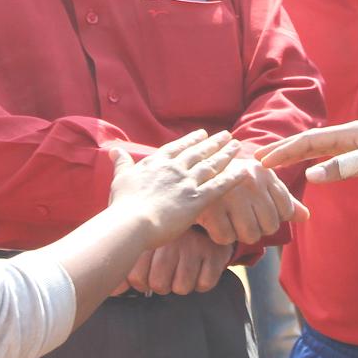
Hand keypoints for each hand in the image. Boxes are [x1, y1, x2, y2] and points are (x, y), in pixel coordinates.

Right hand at [107, 130, 248, 248]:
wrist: (132, 223)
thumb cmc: (123, 204)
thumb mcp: (120, 178)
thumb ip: (122, 163)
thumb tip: (114, 150)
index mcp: (157, 162)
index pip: (178, 147)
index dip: (192, 140)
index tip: (202, 134)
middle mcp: (175, 168)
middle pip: (199, 152)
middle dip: (214, 143)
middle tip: (227, 135)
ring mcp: (188, 183)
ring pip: (211, 165)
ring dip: (226, 154)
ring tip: (237, 146)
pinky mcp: (198, 200)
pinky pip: (220, 186)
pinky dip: (233, 178)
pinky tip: (243, 171)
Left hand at [113, 229, 234, 295]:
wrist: (207, 214)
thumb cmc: (170, 237)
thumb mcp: (148, 245)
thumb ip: (127, 267)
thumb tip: (111, 292)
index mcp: (150, 237)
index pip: (136, 277)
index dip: (141, 283)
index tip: (147, 273)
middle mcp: (171, 241)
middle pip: (158, 285)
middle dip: (162, 285)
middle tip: (168, 272)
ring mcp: (194, 247)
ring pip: (181, 287)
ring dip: (182, 284)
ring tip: (183, 269)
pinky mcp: (215, 254)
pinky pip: (204, 284)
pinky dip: (202, 282)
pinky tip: (200, 268)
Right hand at [188, 156, 307, 245]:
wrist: (190, 172)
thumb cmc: (231, 181)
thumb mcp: (258, 184)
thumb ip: (283, 200)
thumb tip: (305, 217)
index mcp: (264, 173)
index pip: (285, 211)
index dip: (273, 217)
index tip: (258, 211)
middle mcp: (250, 181)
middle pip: (269, 227)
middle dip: (257, 228)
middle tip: (241, 218)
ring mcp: (231, 195)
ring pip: (250, 235)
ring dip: (240, 234)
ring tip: (229, 220)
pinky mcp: (211, 209)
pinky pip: (226, 238)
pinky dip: (221, 236)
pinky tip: (216, 222)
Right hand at [259, 121, 357, 184]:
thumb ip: (347, 166)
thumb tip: (312, 176)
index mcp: (352, 132)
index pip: (310, 141)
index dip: (285, 150)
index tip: (263, 161)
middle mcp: (353, 136)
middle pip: (312, 143)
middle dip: (286, 151)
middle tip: (261, 162)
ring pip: (322, 151)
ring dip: (300, 158)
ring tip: (280, 166)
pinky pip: (336, 160)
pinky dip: (320, 165)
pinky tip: (316, 172)